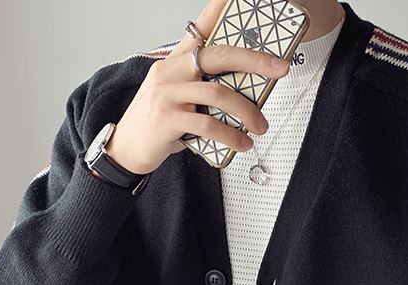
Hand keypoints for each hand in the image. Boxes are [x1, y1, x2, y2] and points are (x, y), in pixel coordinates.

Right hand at [106, 0, 289, 174]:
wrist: (127, 148)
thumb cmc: (158, 123)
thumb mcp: (180, 98)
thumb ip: (205, 90)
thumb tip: (244, 96)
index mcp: (176, 61)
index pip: (200, 27)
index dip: (219, 9)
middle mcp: (170, 71)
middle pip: (218, 55)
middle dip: (254, 60)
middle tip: (280, 69)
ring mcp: (167, 93)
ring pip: (217, 93)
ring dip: (247, 112)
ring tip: (260, 126)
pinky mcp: (166, 118)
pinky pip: (207, 124)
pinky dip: (230, 135)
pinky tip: (243, 143)